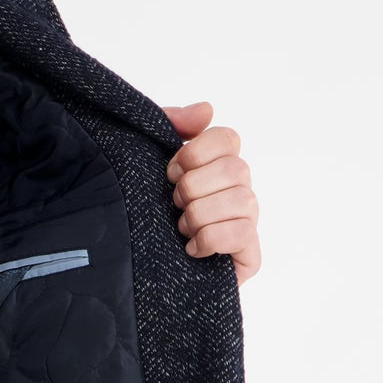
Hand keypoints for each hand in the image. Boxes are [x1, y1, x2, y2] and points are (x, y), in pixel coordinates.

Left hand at [161, 101, 261, 285]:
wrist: (134, 272)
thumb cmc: (144, 215)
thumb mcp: (146, 162)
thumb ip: (170, 126)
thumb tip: (206, 109)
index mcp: (217, 166)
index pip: (228, 138)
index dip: (196, 153)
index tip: (170, 172)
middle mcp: (238, 190)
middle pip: (236, 169)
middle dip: (193, 187)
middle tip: (173, 204)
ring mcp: (246, 222)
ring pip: (241, 200)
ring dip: (200, 214)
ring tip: (180, 228)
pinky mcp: (248, 256)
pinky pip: (242, 234)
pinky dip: (209, 240)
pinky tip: (190, 249)